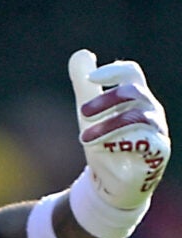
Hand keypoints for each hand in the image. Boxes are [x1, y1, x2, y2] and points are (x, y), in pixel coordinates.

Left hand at [71, 50, 168, 213]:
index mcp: (135, 99)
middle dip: (106, 99)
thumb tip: (80, 54)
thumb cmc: (106, 144)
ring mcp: (157, 131)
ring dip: (108, 125)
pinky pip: (147, 141)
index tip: (90, 77)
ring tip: (85, 138)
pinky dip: (123, 142)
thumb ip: (86, 87)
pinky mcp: (157, 153)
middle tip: (82, 113)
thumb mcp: (90, 115)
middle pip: (134, 92)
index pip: (131, 73)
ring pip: (138, 117)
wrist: (111, 184)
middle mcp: (150, 110)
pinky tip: (106, 148)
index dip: (112, 71)